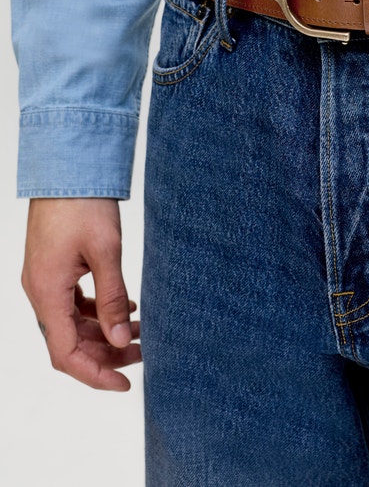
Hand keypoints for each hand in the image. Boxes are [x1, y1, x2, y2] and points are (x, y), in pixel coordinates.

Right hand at [21, 198, 140, 390]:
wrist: (68, 166)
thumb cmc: (84, 204)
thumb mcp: (106, 252)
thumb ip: (114, 298)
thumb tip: (124, 339)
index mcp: (47, 292)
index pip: (65, 353)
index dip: (94, 375)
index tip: (125, 384)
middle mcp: (39, 290)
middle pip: (69, 341)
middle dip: (106, 353)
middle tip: (145, 354)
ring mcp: (45, 279)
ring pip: (72, 323)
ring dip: (103, 332)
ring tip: (142, 331)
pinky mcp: (54, 266)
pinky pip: (72, 302)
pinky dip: (97, 311)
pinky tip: (127, 307)